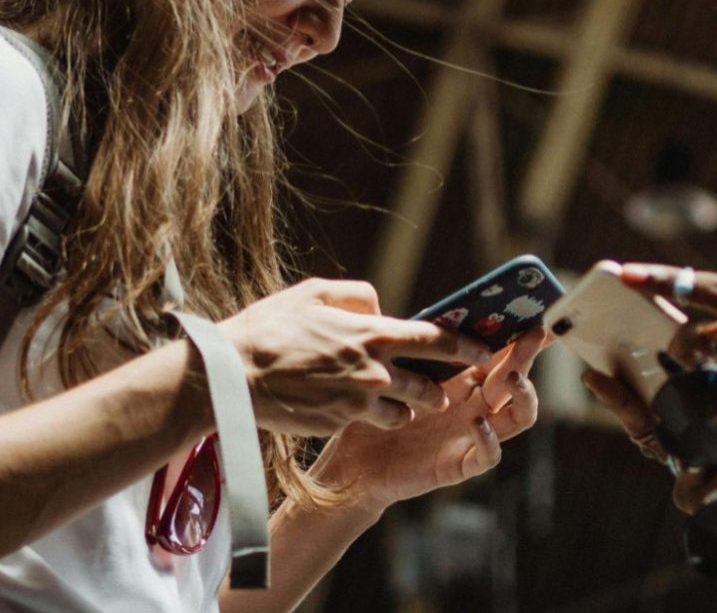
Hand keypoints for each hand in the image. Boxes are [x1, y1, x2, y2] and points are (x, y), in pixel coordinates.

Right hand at [222, 278, 492, 435]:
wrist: (231, 375)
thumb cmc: (270, 327)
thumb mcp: (315, 292)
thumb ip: (358, 296)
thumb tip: (380, 307)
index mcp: (372, 333)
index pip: (436, 340)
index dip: (466, 346)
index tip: (485, 350)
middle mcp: (374, 370)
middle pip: (429, 384)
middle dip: (442, 387)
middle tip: (445, 387)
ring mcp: (359, 402)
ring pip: (406, 411)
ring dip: (410, 408)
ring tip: (405, 403)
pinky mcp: (341, 424)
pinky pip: (374, 423)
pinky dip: (376, 418)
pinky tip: (364, 411)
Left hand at [313, 328, 547, 512]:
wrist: (353, 461)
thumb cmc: (375, 412)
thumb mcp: (398, 374)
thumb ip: (422, 350)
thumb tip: (439, 313)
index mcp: (463, 381)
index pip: (500, 355)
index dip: (519, 337)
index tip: (534, 314)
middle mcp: (476, 406)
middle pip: (514, 379)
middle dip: (527, 355)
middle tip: (536, 333)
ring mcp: (473, 436)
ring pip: (519, 418)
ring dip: (524, 396)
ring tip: (513, 378)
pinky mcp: (460, 464)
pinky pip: (489, 455)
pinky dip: (489, 439)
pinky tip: (478, 423)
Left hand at [621, 264, 716, 466]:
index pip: (713, 289)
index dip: (664, 280)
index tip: (628, 275)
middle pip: (696, 339)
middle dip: (677, 352)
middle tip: (671, 363)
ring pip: (700, 386)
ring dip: (688, 399)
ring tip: (681, 410)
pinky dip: (707, 440)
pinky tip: (700, 450)